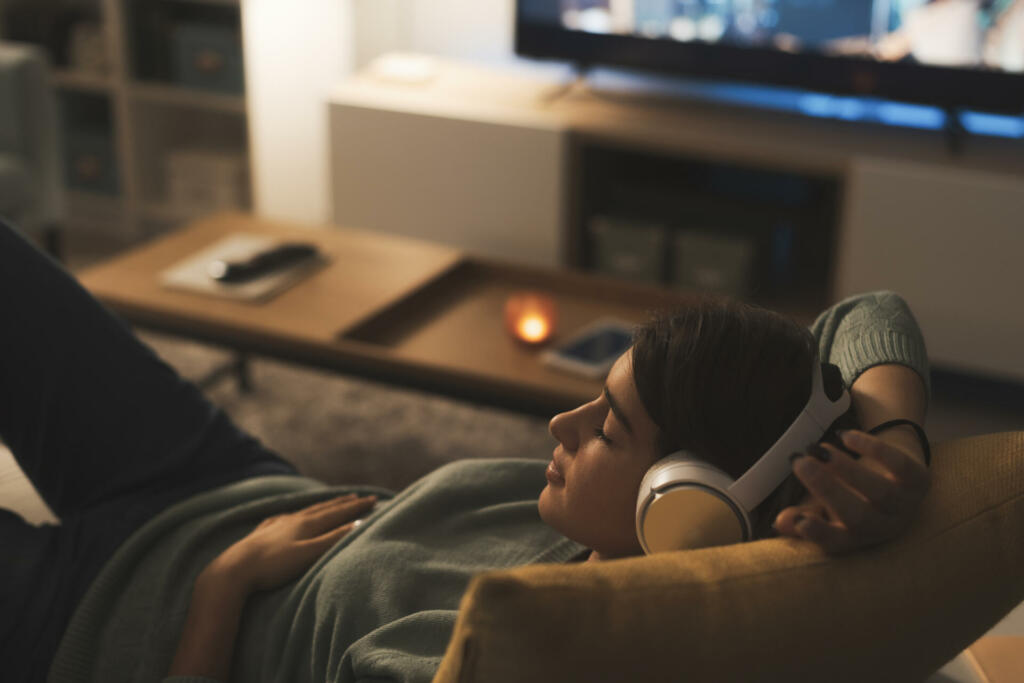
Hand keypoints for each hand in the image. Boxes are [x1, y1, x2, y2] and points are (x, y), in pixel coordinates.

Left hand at [206, 493, 376, 592]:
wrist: (234, 570)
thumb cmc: (273, 565)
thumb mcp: (308, 554)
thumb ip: (333, 540)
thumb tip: (358, 524)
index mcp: (306, 524)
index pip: (337, 512)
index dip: (356, 507)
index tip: (374, 500)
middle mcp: (293, 519)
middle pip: (323, 508)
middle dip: (342, 503)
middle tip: (358, 497)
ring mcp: (276, 525)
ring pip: (304, 511)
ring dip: (322, 506)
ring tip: (331, 503)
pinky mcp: (262, 533)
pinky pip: (284, 518)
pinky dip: (295, 514)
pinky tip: (289, 516)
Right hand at [773, 430, 929, 553]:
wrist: (898, 477)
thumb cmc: (854, 496)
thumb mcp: (826, 509)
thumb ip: (803, 516)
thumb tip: (781, 523)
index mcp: (856, 538)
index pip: (836, 543)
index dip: (818, 533)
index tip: (796, 519)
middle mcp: (883, 527)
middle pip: (858, 517)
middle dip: (827, 490)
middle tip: (800, 462)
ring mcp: (905, 505)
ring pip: (880, 492)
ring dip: (847, 469)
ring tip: (820, 449)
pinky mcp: (920, 480)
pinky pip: (899, 465)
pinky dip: (872, 449)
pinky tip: (846, 436)